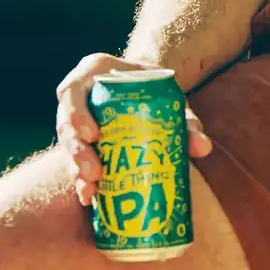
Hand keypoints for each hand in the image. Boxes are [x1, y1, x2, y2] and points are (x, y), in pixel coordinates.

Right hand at [55, 53, 212, 205]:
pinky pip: (72, 162)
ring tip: (91, 189)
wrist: (151, 92)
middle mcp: (78, 95)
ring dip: (76, 169)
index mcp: (94, 71)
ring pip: (66, 145)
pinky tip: (88, 198)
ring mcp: (75, 120)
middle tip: (94, 172)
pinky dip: (79, 181)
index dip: (77, 114)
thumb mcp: (172, 98)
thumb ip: (188, 120)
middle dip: (77, 151)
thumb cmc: (158, 90)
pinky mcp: (78, 142)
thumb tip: (203, 147)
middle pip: (65, 123)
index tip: (94, 136)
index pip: (73, 90)